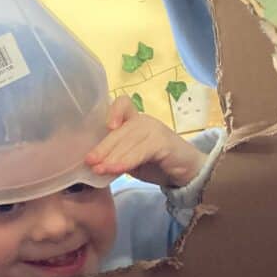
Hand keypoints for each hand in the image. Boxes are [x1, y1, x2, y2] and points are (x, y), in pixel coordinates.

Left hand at [85, 95, 206, 187]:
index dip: (112, 111)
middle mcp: (143, 121)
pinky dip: (126, 161)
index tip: (105, 128)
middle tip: (89, 162)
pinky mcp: (163, 142)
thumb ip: (115, 155)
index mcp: (134, 121)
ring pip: (128, 141)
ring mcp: (154, 130)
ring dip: (111, 156)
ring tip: (99, 170)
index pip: (122, 104)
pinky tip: (115, 170)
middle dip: (102, 147)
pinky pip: (140, 151)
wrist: (187, 172)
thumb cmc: (156, 164)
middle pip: (119, 129)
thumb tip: (91, 163)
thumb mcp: (131, 159)